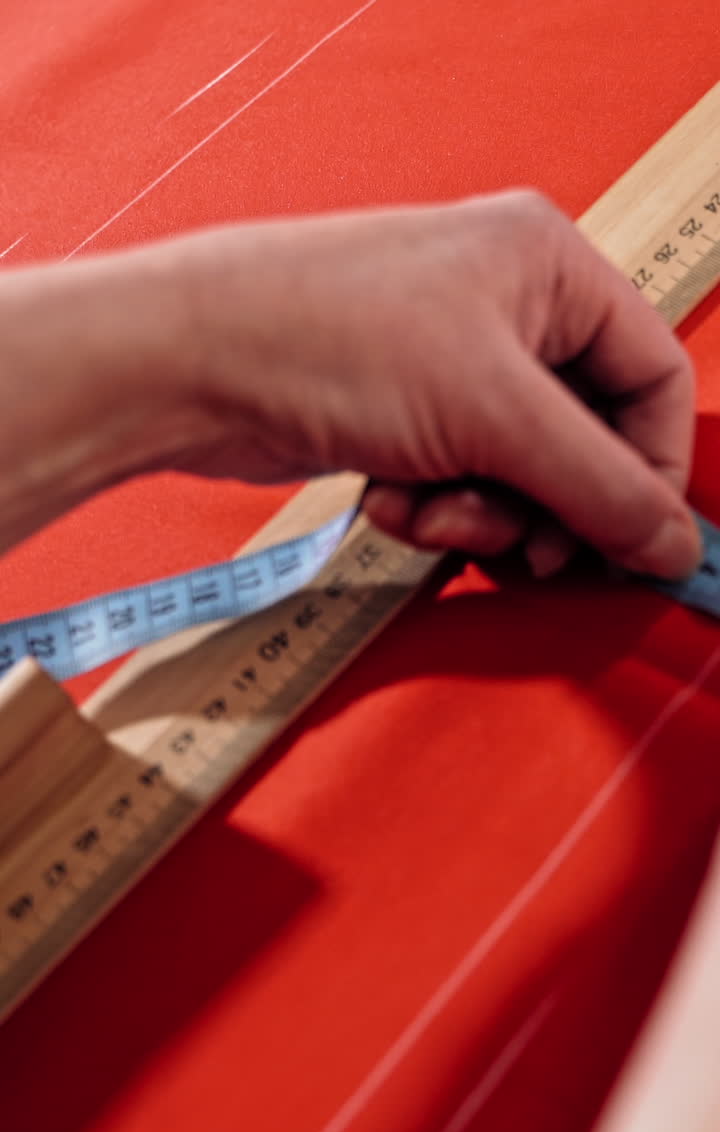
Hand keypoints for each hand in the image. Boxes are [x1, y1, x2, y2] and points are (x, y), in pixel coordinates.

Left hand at [180, 190, 700, 578]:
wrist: (190, 363)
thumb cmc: (329, 340)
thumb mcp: (494, 416)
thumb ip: (600, 486)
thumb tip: (674, 541)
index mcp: (551, 268)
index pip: (652, 379)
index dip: (651, 472)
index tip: (635, 544)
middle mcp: (508, 309)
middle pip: (586, 441)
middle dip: (547, 506)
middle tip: (522, 546)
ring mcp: (452, 364)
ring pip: (520, 476)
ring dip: (482, 515)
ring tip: (429, 508)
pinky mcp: (405, 413)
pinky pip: (459, 484)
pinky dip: (430, 509)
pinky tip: (385, 497)